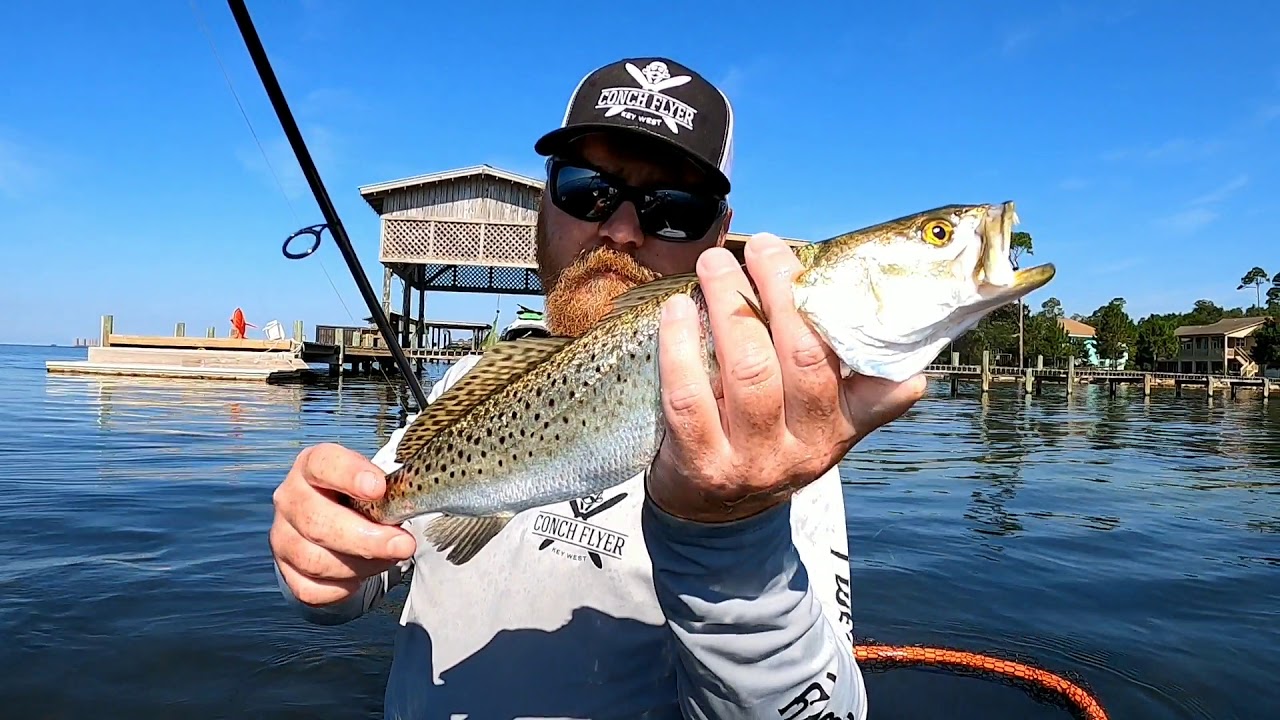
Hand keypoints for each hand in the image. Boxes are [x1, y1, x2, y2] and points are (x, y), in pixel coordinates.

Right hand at [269, 443, 416, 605]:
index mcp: (312, 465)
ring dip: (360, 564)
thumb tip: (411, 504)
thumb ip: (389, 490)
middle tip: (403, 544)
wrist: (341, 525)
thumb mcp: (376, 483)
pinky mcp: (286, 570)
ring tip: (388, 557)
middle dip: (366, 537)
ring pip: (314, 560)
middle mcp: (290, 498)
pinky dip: (342, 588)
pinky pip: (311, 590)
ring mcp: (282, 536)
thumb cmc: (362, 498)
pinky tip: (361, 575)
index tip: (379, 488)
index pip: (323, 464)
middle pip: (316, 521)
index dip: (350, 475)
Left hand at [648, 233, 926, 522]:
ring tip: (715, 265)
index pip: (868, 373)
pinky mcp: (703, 463)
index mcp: (844, 425)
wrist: (716, 513)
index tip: (828, 266)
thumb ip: (854, 379)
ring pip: (749, 372)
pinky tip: (676, 311)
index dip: (856, 320)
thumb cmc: (771, 440)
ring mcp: (754, 458)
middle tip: (763, 246)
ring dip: (730, 307)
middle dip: (783, 291)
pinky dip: (680, 348)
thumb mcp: (824, 419)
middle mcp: (806, 446)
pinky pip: (690, 398)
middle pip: (803, 357)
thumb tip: (879, 322)